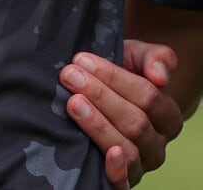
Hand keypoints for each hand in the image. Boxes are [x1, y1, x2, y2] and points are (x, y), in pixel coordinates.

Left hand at [63, 42, 182, 185]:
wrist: (94, 97)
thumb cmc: (117, 75)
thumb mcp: (135, 58)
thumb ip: (154, 58)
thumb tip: (160, 76)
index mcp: (167, 117)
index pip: (148, 97)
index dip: (114, 78)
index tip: (82, 60)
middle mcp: (156, 144)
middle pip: (135, 122)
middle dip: (100, 96)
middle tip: (69, 76)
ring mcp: (139, 164)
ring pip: (126, 148)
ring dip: (98, 125)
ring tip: (73, 103)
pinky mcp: (121, 179)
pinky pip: (123, 182)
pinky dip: (116, 170)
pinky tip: (105, 153)